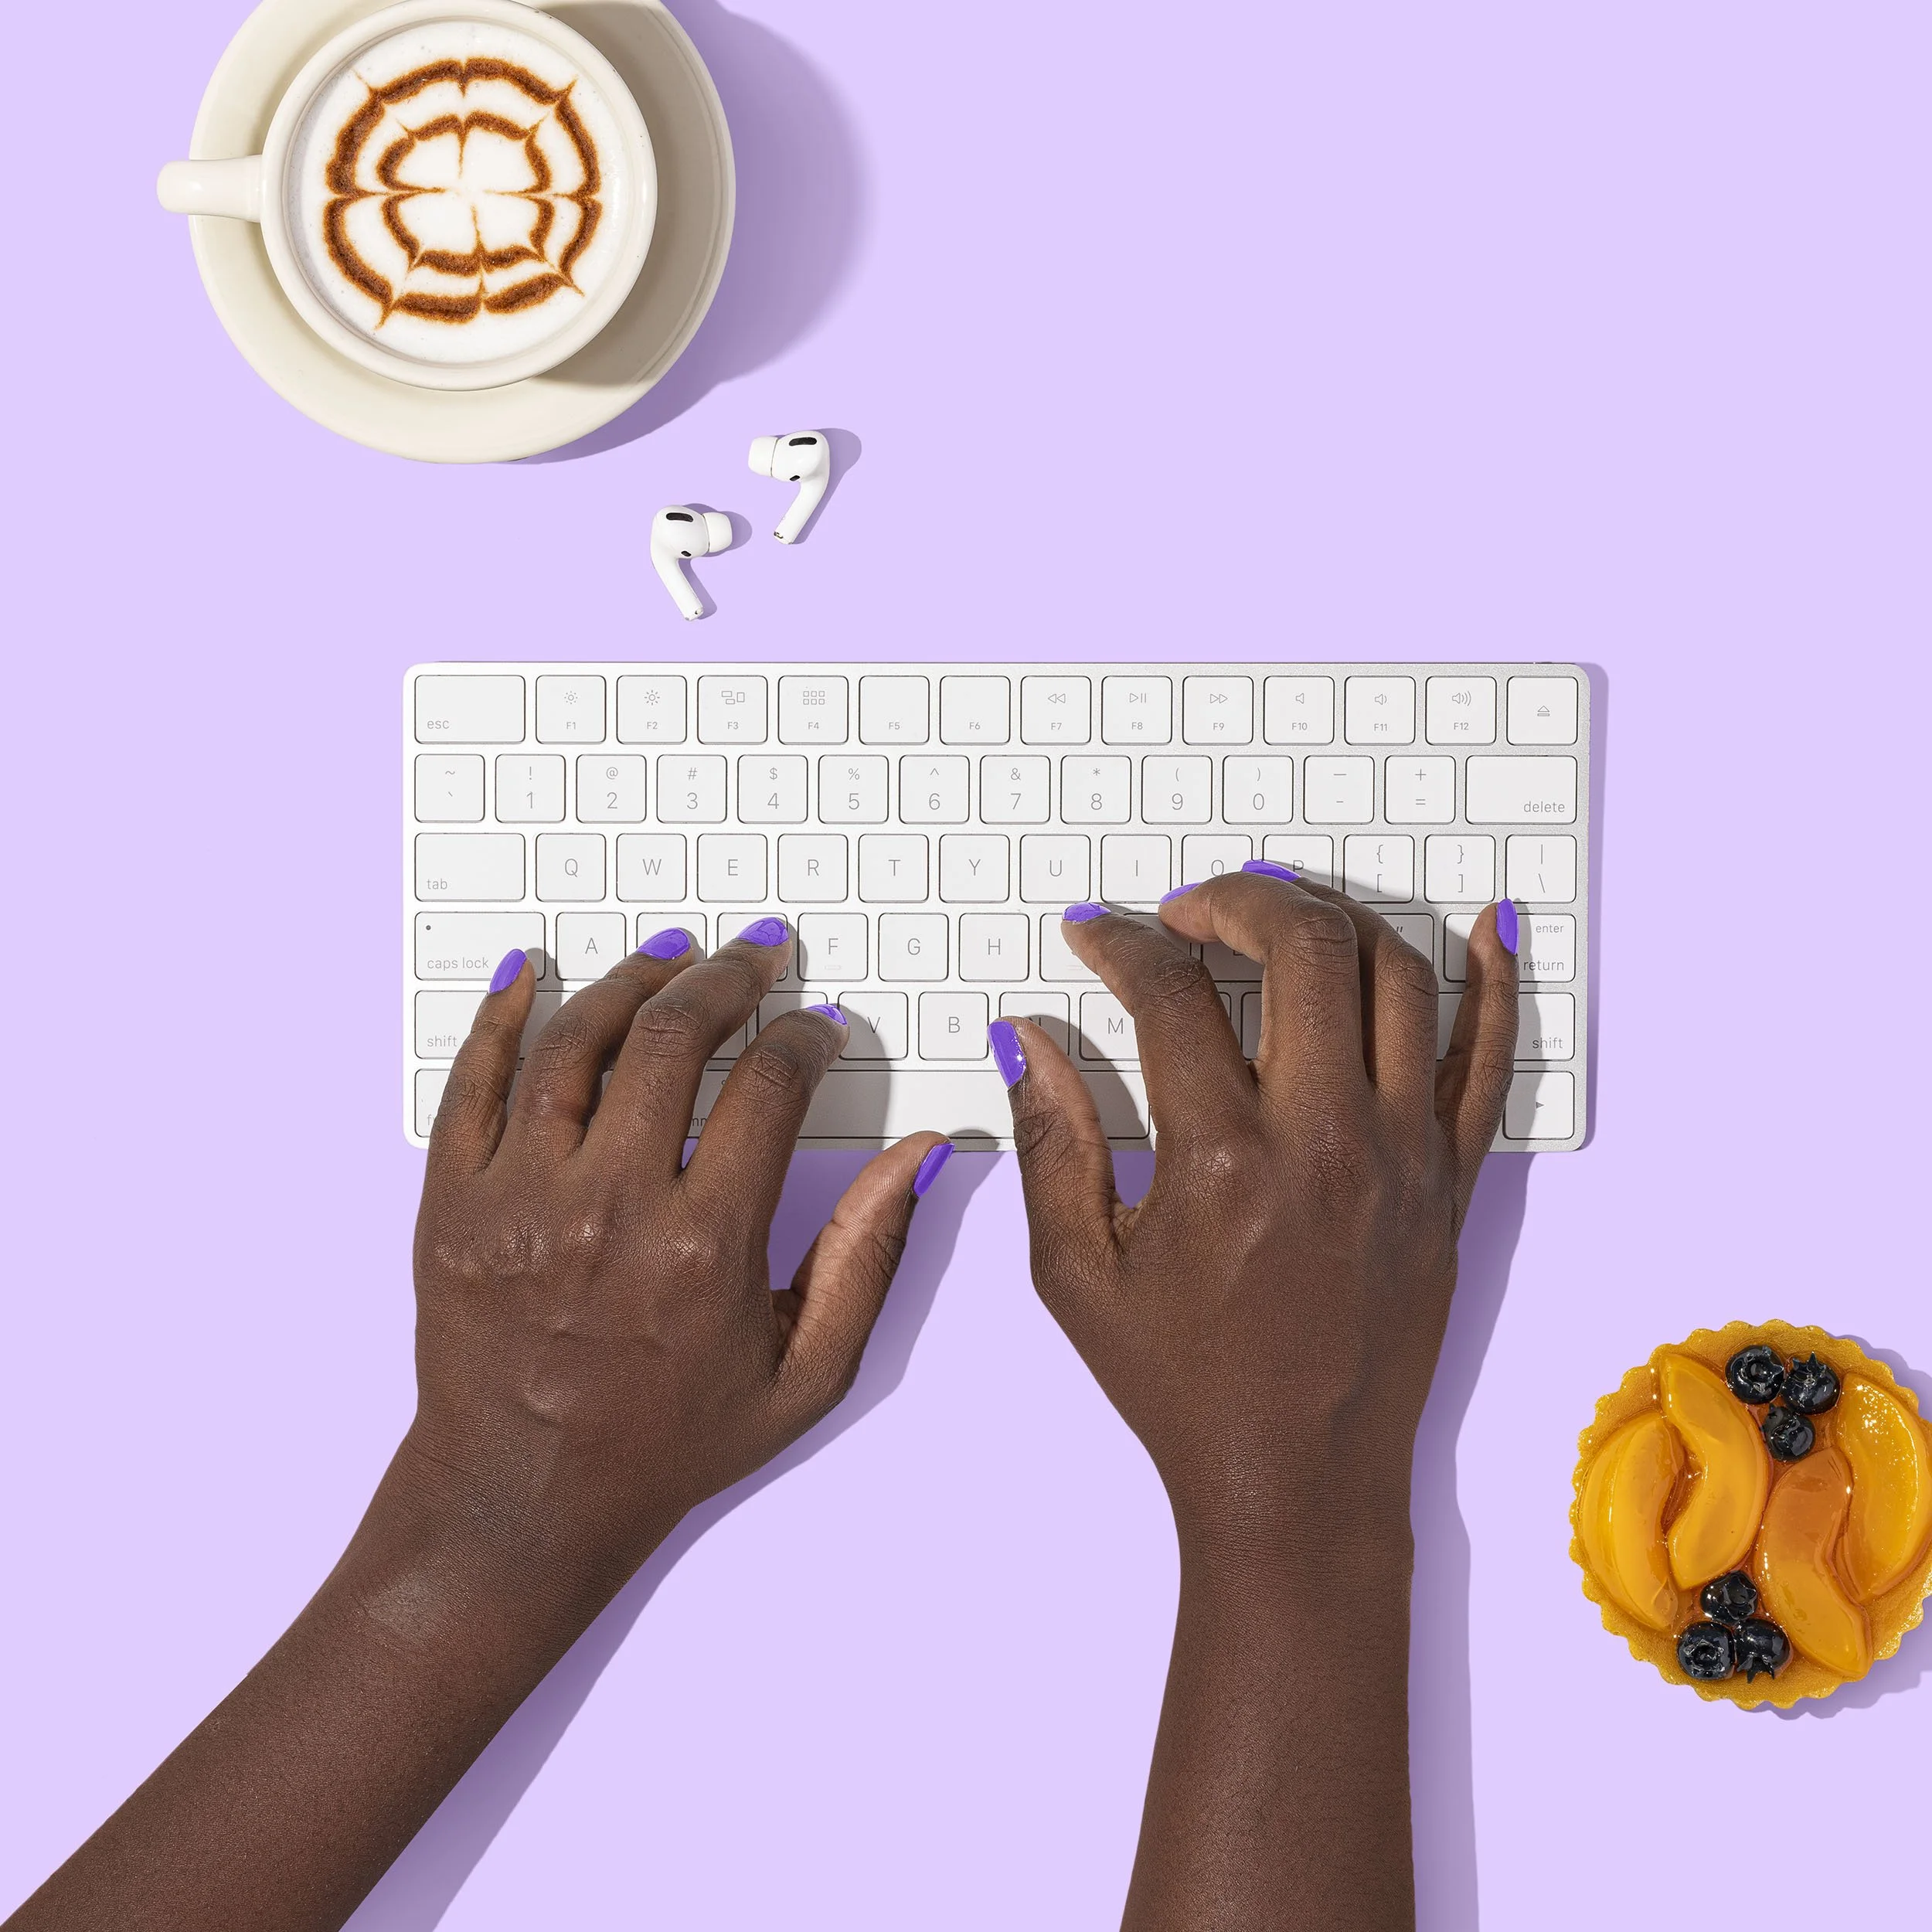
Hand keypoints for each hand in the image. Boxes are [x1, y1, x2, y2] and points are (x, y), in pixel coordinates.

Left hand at [402, 924, 948, 1611]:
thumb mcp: (805, 1374)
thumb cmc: (669, 1442)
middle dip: (728, 979)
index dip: (803, 1037)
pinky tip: (535, 971)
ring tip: (670, 954)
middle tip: (754, 956)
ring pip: (576, 1042)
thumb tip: (918, 1153)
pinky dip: (501, 1014)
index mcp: (705, 1245)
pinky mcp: (449, 1205)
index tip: (815, 1026)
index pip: (768, 1087)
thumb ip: (868, 1258)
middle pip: (675, 1039)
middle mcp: (608, 1209)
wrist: (521, 1502)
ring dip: (632, 980)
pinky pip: (471, 1081)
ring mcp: (517, 1201)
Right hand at [998, 875, 1518, 1550]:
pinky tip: (1484, 928)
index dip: (1122, 946)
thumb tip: (1024, 1038)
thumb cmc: (1181, 1386)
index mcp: (1221, 1162)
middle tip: (1191, 910)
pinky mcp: (1451, 1183)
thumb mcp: (1077, 1274)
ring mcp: (1404, 1157)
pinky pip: (1491, 1059)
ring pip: (1395, 978)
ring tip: (1280, 921)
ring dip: (1334, 921)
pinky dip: (1494, 984)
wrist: (1297, 1482)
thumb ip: (1050, 1143)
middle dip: (1237, 898)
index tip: (1097, 937)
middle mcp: (1326, 1141)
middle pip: (1302, 948)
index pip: (1170, 995)